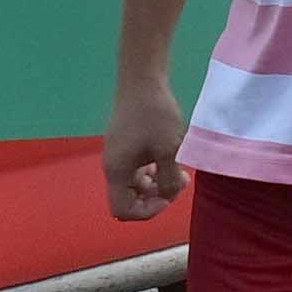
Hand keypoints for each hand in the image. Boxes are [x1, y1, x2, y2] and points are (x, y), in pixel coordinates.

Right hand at [102, 75, 190, 221]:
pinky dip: (153, 172)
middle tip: (179, 182)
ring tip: (179, 171)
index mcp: (117, 171)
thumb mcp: (168, 149)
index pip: (123, 210)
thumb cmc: (155, 115)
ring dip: (157, 185)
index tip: (168, 195)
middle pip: (129, 199)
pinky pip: (136, 171)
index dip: (147, 210)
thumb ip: (169, 179)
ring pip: (135, 186)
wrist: (142, 81)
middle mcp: (113, 167)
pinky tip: (169, 160)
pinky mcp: (125, 147)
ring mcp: (118, 156)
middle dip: (156, 197)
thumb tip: (168, 195)